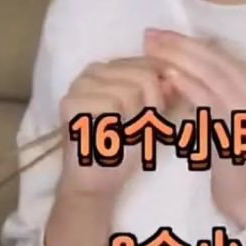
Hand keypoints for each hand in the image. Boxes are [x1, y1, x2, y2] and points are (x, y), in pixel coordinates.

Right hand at [57, 33, 177, 202]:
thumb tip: (175, 75)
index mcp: (113, 68)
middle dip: (151, 107)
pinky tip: (108, 137)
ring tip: (121, 134)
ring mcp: (78, 85)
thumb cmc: (126, 147)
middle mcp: (93, 70)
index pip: (150, 64)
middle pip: (144, 76)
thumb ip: (165, 93)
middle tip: (137, 129)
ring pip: (130, 91)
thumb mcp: (154, 115)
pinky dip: (117, 126)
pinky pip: (112, 105)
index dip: (163, 92)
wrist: (99, 181)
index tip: (155, 116)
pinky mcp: (69, 103)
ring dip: (134, 120)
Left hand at [144, 29, 245, 227]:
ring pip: (213, 75)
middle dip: (179, 45)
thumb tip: (178, 66)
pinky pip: (212, 101)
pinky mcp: (240, 130)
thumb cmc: (232, 156)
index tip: (160, 34)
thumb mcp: (223, 116)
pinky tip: (169, 78)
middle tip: (150, 35)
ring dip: (180, 60)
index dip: (187, 42)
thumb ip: (208, 92)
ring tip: (153, 50)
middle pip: (215, 60)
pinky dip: (189, 86)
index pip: (218, 56)